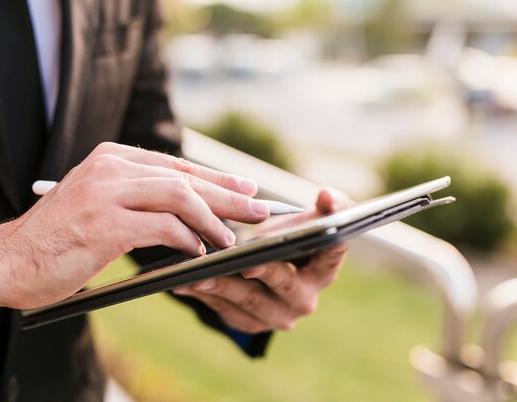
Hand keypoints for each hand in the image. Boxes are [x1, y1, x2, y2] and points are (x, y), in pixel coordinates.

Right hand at [0, 142, 270, 319]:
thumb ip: (136, 198)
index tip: (245, 189)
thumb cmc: (56, 239)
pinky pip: (163, 227)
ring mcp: (107, 193)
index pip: (176, 165)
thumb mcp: (97, 204)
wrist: (7, 260)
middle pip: (185, 176)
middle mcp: (110, 168)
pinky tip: (199, 250)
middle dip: (228, 193)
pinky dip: (188, 238)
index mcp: (111, 159)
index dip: (216, 179)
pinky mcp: (105, 223)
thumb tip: (188, 209)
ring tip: (232, 236)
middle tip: (259, 208)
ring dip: (213, 218)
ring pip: (180, 196)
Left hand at [174, 188, 350, 333]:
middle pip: (284, 281)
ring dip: (223, 283)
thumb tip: (326, 194)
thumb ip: (323, 205)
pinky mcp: (248, 323)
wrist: (263, 272)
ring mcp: (276, 315)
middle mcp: (304, 298)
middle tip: (245, 263)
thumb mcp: (303, 223)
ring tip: (199, 271)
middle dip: (263, 270)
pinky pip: (223, 308)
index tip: (320, 227)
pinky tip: (183, 281)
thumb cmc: (285, 239)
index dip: (330, 240)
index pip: (333, 253)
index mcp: (324, 269)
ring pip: (248, 298)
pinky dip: (203, 294)